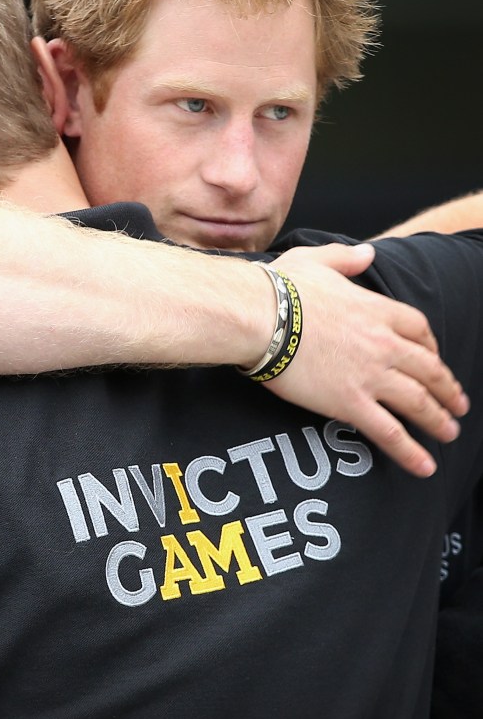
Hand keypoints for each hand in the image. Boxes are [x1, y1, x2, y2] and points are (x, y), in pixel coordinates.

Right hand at [265, 242, 467, 477]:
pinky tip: (424, 465)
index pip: (419, 329)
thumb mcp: (316, 259)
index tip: (433, 359)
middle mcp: (383, 343)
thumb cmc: (280, 288)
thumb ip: (345, 258)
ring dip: (439, 420)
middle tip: (458, 404)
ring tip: (449, 434)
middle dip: (448, 389)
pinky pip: (390, 432)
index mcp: (376, 309)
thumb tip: (366, 252)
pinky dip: (411, 451)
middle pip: (429, 369)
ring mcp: (370, 375)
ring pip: (418, 402)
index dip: (431, 346)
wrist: (260, 316)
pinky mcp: (350, 402)